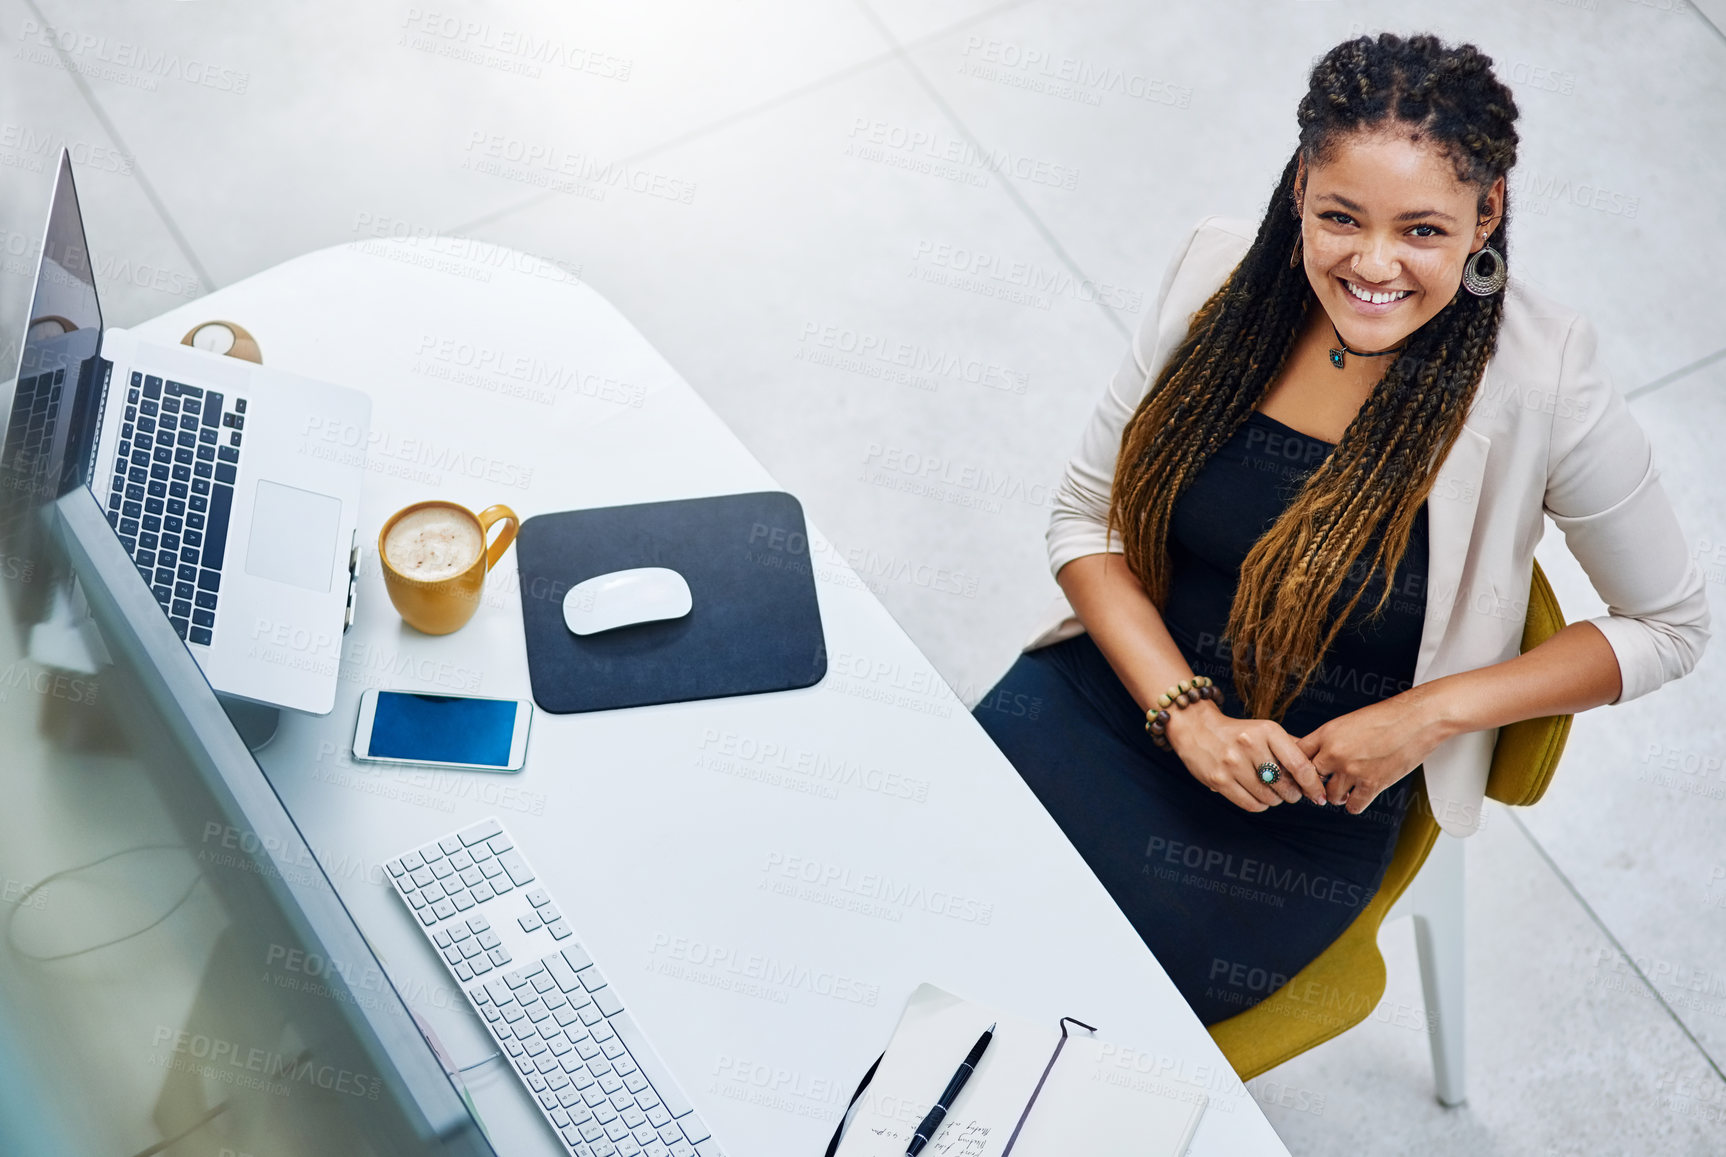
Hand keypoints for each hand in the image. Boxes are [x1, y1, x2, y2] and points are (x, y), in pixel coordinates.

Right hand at [1165, 699, 1328, 811]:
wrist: (1196, 729)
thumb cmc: (1238, 733)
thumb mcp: (1265, 730)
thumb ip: (1292, 746)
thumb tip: (1319, 769)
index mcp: (1267, 731)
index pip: (1299, 765)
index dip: (1313, 785)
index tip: (1319, 795)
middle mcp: (1250, 745)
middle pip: (1285, 786)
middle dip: (1293, 794)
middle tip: (1291, 792)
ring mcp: (1232, 763)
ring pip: (1269, 798)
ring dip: (1276, 800)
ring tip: (1272, 792)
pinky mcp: (1219, 780)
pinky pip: (1251, 804)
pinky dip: (1260, 805)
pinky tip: (1259, 797)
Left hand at [1294, 690, 1446, 813]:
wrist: (1417, 719)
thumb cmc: (1387, 717)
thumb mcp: (1349, 722)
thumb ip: (1331, 739)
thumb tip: (1317, 757)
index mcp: (1326, 733)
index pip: (1297, 755)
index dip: (1298, 766)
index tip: (1304, 772)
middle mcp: (1334, 752)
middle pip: (1310, 779)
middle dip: (1316, 784)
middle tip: (1323, 785)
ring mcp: (1352, 770)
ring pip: (1330, 796)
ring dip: (1336, 795)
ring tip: (1345, 790)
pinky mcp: (1372, 783)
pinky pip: (1353, 806)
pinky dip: (1354, 804)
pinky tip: (1359, 796)